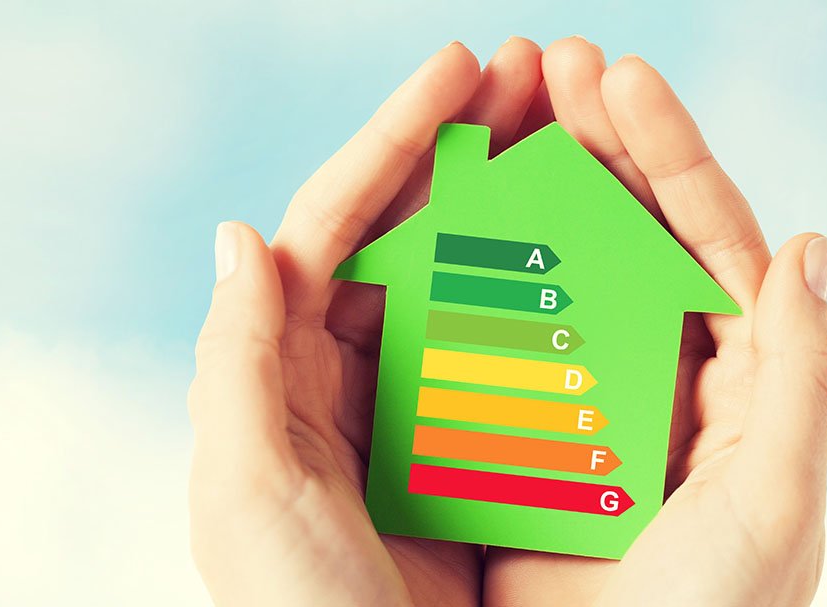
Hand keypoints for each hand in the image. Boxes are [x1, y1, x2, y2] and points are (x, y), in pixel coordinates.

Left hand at [187, 39, 545, 605]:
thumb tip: (242, 234)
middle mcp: (346, 367)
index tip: (458, 70)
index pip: (334, 224)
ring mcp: (413, 398)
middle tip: (537, 79)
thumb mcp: (248, 491)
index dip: (394, 140)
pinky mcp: (468, 438)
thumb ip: (236, 364)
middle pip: (410, 230)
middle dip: (470, 149)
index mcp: (283, 364)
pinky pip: (507, 345)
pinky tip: (590, 247)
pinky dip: (544, 292)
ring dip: (514, 204)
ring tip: (574, 136)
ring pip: (466, 275)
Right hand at [481, 38, 826, 605]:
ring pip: (558, 261)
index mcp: (734, 370)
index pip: (707, 234)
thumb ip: (802, 376)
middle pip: (630, 227)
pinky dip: (472, 267)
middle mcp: (661, 363)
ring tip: (490, 110)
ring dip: (530, 184)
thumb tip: (810, 245)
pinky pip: (497, 326)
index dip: (668, 150)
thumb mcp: (773, 501)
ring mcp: (588, 384)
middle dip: (594, 139)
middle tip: (546, 65)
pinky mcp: (525, 420)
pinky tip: (445, 216)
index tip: (617, 77)